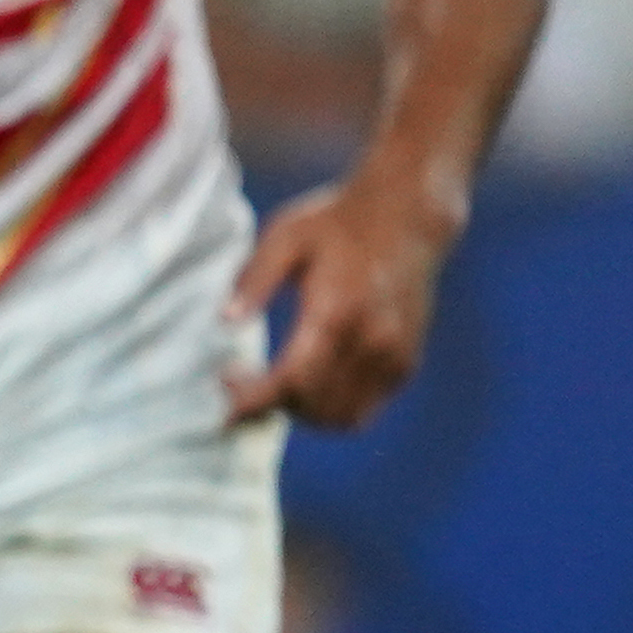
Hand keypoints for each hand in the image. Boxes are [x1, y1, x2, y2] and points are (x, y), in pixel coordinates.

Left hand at [228, 167, 454, 429]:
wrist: (408, 214)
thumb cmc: (338, 222)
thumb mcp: (286, 236)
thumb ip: (254, 279)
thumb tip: (223, 321)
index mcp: (337, 310)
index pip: (293, 379)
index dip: (254, 400)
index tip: (223, 400)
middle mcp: (372, 339)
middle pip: (313, 405)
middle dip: (269, 406)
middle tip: (239, 383)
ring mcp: (394, 354)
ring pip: (342, 417)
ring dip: (301, 414)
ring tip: (273, 386)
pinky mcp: (406, 360)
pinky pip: (365, 408)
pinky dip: (331, 409)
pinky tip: (306, 384)